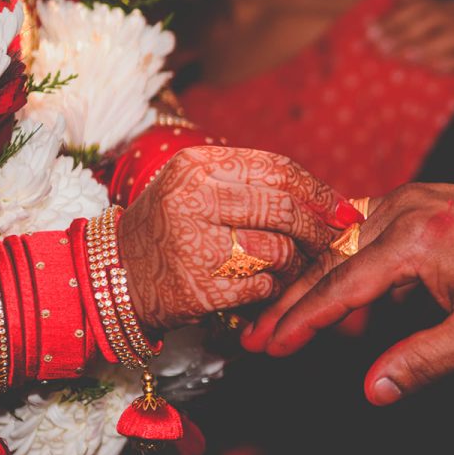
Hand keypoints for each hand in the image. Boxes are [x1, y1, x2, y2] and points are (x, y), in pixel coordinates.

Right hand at [122, 146, 349, 329]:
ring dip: (296, 263)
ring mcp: (194, 244)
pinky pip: (263, 285)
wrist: (113, 275)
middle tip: (333, 241)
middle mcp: (193, 199)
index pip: (276, 169)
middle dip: (318, 228)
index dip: (317, 190)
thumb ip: (250, 184)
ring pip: (278, 250)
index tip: (340, 207)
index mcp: (197, 166)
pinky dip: (273, 288)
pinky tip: (267, 286)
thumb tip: (323, 197)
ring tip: (295, 266)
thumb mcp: (196, 187)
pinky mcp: (200, 287)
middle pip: (283, 209)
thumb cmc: (167, 227)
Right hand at [242, 183, 453, 404]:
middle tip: (257, 338)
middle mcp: (403, 209)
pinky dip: (345, 266)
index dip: (302, 321)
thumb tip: (374, 391)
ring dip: (317, 286)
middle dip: (292, 303)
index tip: (269, 347)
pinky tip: (345, 304)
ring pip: (341, 245)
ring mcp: (408, 199)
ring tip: (292, 329)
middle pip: (329, 261)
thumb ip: (425, 360)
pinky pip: (363, 234)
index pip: (342, 285)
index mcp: (417, 240)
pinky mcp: (415, 200)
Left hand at [370, 0, 453, 87]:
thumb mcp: (437, 37)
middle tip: (381, 46)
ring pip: (453, 34)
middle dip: (404, 30)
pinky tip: (435, 68)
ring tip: (406, 56)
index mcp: (451, 7)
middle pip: (433, 16)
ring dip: (428, 45)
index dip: (394, 14)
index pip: (420, 3)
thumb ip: (417, 24)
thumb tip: (392, 4)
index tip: (370, 29)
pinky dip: (453, 60)